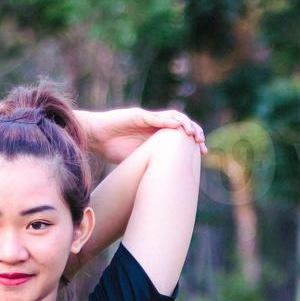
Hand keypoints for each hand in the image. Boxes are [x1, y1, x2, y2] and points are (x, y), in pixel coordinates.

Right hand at [80, 107, 207, 162]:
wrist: (96, 137)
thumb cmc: (113, 150)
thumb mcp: (139, 160)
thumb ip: (152, 164)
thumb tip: (166, 184)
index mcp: (158, 136)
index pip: (181, 136)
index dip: (193, 143)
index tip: (203, 154)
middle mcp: (155, 125)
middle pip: (181, 125)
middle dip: (194, 132)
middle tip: (202, 144)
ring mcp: (148, 119)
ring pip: (172, 118)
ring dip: (185, 124)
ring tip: (193, 134)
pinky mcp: (138, 116)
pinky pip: (155, 117)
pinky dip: (167, 121)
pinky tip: (177, 127)